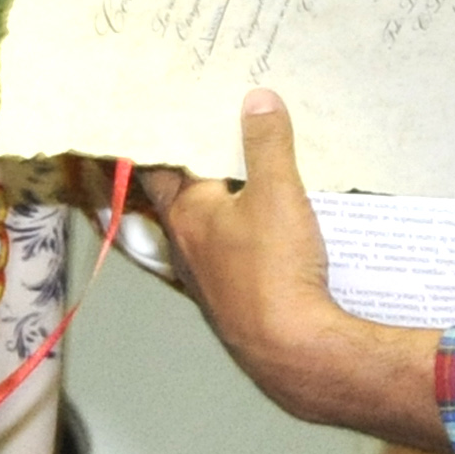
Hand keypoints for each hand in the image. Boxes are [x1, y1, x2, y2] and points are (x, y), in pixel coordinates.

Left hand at [145, 92, 447, 447]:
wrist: (294, 353)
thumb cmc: (276, 271)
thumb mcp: (278, 193)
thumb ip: (267, 143)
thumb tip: (257, 100)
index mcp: (186, 214)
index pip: (159, 164)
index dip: (162, 136)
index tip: (164, 112)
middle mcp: (186, 247)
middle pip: (180, 194)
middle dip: (192, 165)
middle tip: (207, 132)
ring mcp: (207, 279)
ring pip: (204, 227)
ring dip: (217, 202)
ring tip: (240, 171)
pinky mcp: (233, 301)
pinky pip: (229, 255)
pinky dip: (239, 233)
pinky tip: (266, 229)